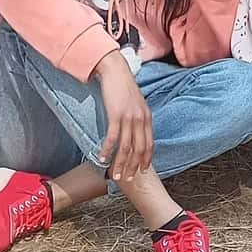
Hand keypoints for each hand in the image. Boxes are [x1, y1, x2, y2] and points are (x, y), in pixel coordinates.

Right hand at [95, 50, 153, 179]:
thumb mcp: (136, 104)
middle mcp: (141, 120)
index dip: (145, 160)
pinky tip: (102, 158)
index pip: (149, 144)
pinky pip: (112, 138)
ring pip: (126, 147)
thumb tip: (136, 133)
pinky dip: (107, 150)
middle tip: (127, 179)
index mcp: (147, 118)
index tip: (141, 171)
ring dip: (120, 163)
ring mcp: (129, 118)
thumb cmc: (124, 88)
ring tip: (115, 174)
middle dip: (133, 166)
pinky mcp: (116, 115)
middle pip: (139, 150)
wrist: (116, 72)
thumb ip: (138, 119)